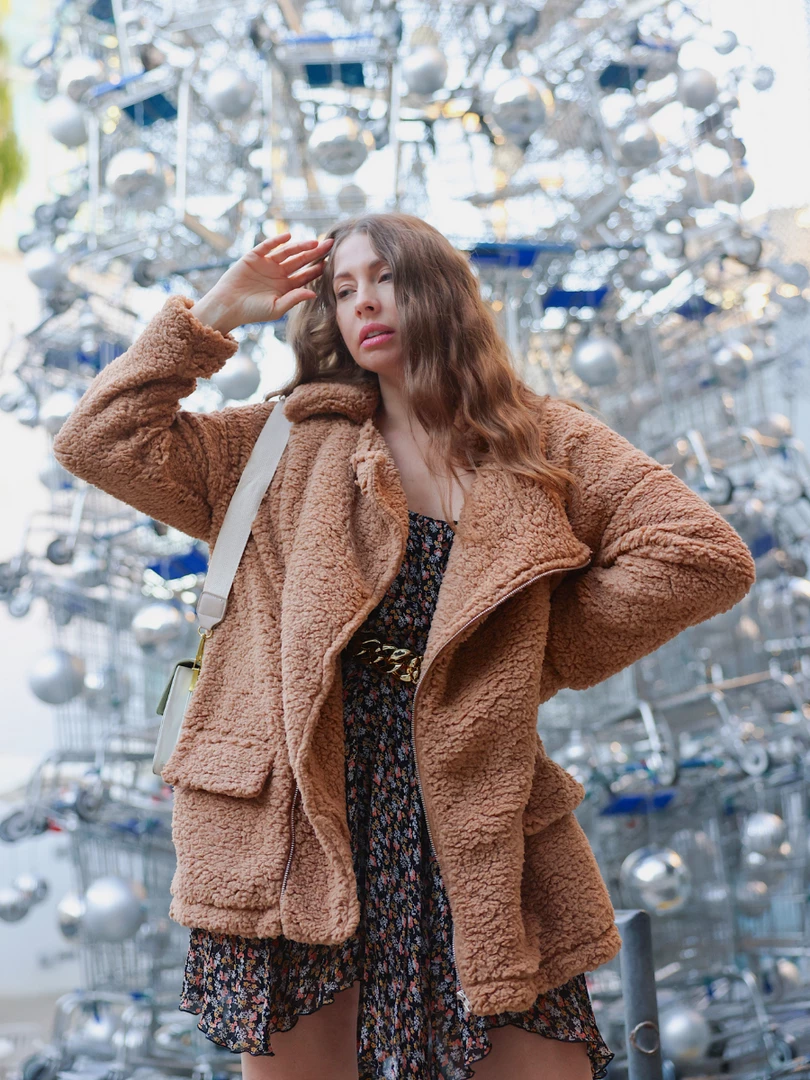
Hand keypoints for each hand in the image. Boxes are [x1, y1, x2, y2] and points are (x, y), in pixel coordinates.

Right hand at [191, 232, 333, 332]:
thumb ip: (294, 298)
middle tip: (330, 245)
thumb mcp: (276, 308)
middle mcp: (278, 274)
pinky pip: (266, 246)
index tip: (331, 262)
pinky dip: (276, 241)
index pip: (305, 275)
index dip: (317, 269)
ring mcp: (266, 264)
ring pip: (287, 252)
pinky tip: (288, 237)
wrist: (228, 306)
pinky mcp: (253, 257)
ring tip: (313, 242)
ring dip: (300, 246)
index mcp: (286, 287)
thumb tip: (314, 293)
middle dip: (315, 253)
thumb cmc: (252, 312)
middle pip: (300, 260)